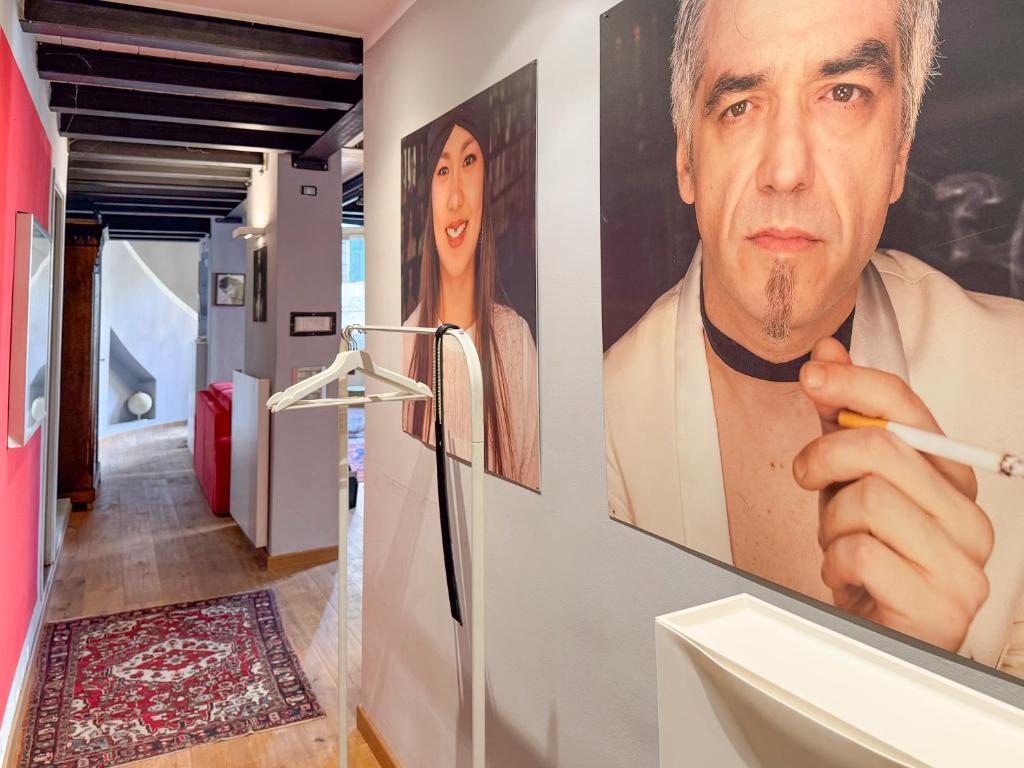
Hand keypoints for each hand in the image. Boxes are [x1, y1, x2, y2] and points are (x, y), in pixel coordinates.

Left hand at [793, 338, 992, 650]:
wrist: (878, 638)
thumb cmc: (868, 557)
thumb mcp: (846, 480)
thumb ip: (840, 420)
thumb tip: (827, 354)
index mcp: (952, 479)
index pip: (910, 410)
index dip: (855, 384)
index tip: (813, 376)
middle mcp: (969, 517)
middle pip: (883, 448)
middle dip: (824, 457)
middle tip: (809, 477)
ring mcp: (962, 564)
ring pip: (868, 499)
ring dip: (831, 521)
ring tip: (840, 542)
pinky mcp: (940, 605)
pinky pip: (862, 553)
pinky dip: (835, 562)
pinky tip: (848, 575)